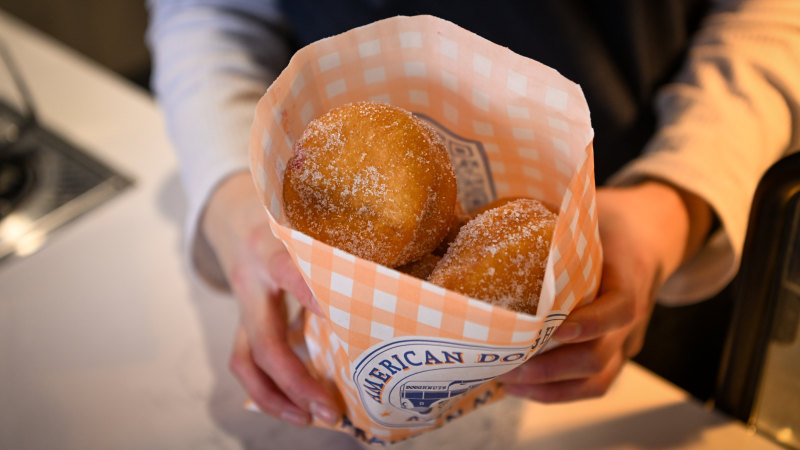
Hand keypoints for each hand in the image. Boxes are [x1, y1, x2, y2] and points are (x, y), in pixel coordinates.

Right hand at [201, 171, 339, 425]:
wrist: (231, 214)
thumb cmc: (284, 217)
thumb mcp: (304, 216)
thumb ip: (333, 241)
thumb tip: (397, 270)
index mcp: (270, 246)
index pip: (289, 272)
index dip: (310, 295)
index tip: (337, 316)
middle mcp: (252, 279)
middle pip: (265, 339)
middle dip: (296, 379)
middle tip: (330, 408)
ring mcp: (242, 305)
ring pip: (245, 359)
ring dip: (276, 396)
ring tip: (309, 418)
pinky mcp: (240, 323)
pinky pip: (244, 362)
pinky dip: (268, 389)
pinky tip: (294, 406)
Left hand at [498, 181, 711, 401]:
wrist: (651, 235)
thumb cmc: (610, 222)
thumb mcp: (589, 211)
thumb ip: (552, 216)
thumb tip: (476, 214)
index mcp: (629, 276)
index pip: (620, 308)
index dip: (588, 323)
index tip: (552, 329)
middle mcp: (632, 318)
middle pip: (599, 356)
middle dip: (551, 368)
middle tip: (508, 365)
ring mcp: (625, 340)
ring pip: (598, 380)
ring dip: (551, 388)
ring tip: (509, 383)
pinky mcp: (615, 354)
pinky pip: (594, 384)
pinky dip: (559, 393)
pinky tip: (522, 388)